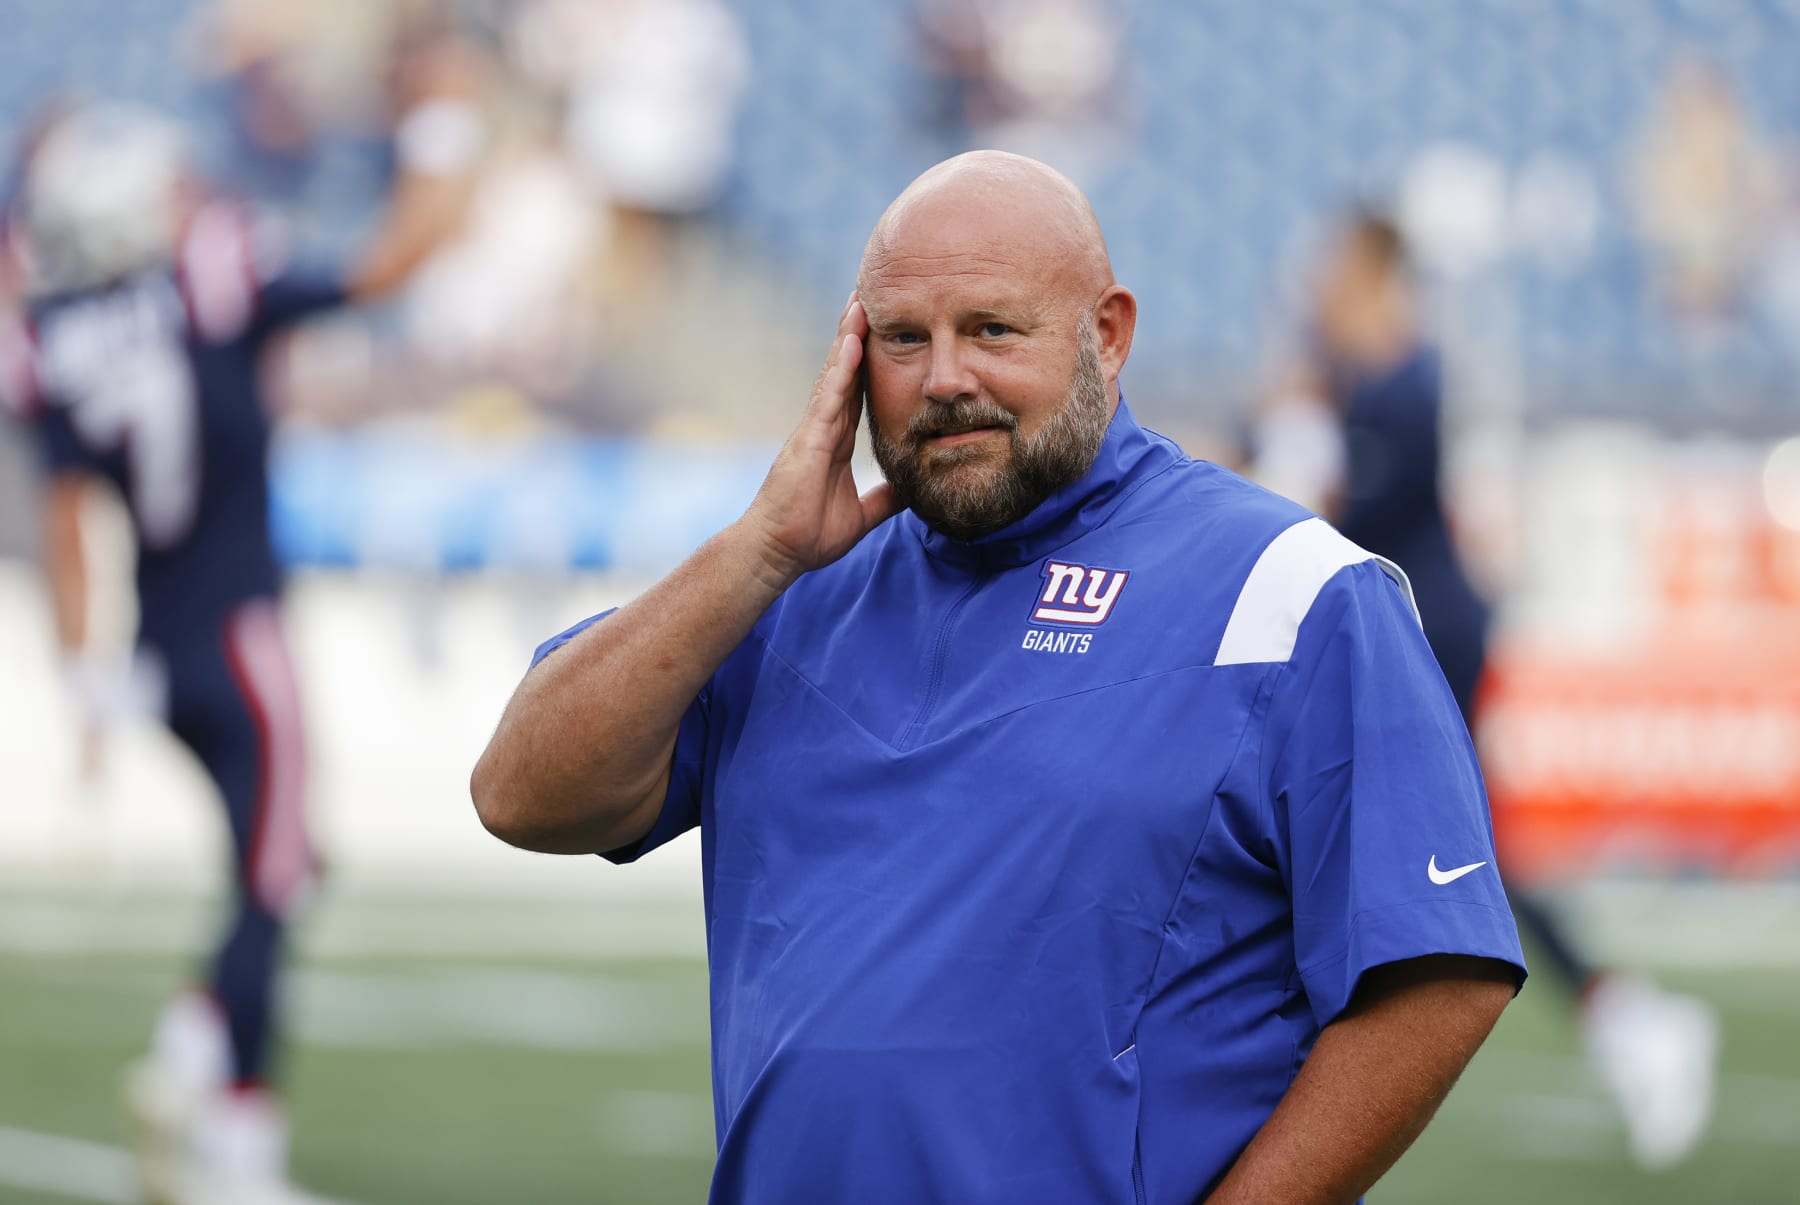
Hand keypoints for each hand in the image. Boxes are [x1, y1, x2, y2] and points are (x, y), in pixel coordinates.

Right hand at [743, 295, 898, 588]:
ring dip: (848, 336)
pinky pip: (828, 396)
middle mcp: (823, 427)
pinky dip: (840, 368)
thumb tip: (911, 493)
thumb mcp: (862, 515)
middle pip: (845, 371)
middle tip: (871, 295)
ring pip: (835, 373)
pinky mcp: (808, 439)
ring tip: (862, 301)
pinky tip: (852, 341)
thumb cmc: (809, 535)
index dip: (868, 359)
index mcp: (836, 440)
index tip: (883, 328)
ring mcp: (813, 429)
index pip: (857, 390)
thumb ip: (884, 500)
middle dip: (857, 333)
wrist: (777, 554)